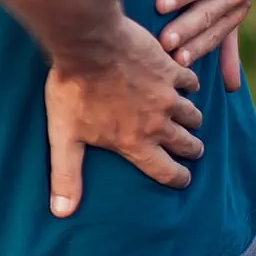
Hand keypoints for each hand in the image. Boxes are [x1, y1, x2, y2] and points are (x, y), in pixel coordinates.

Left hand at [46, 16, 205, 217]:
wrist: (88, 42)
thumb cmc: (74, 89)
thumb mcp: (65, 136)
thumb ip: (66, 175)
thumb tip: (61, 212)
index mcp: (136, 143)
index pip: (168, 172)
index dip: (178, 178)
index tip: (182, 178)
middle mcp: (158, 123)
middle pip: (187, 144)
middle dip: (190, 149)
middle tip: (190, 149)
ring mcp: (167, 95)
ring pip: (193, 115)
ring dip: (191, 119)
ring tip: (187, 119)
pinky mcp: (170, 69)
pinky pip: (191, 81)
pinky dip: (189, 85)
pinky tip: (181, 83)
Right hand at [156, 0, 255, 90]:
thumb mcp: (237, 8)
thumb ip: (230, 47)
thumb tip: (232, 89)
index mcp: (234, 10)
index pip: (213, 33)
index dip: (197, 48)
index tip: (176, 65)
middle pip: (207, 12)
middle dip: (187, 28)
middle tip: (164, 43)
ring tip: (161, 3)